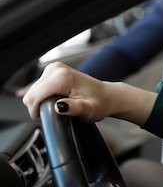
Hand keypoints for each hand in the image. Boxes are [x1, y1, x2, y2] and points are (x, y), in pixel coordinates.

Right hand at [22, 62, 155, 125]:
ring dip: (41, 102)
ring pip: (32, 91)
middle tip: (56, 113)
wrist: (106, 96)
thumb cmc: (100, 103)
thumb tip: (59, 107)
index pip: (34, 96)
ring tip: (59, 106)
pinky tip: (56, 100)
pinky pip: (37, 88)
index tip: (47, 118)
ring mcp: (54, 68)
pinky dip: (43, 97)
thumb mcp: (89, 110)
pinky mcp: (52, 71)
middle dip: (39, 107)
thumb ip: (74, 108)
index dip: (37, 111)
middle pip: (31, 94)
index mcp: (62, 77)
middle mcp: (56, 69)